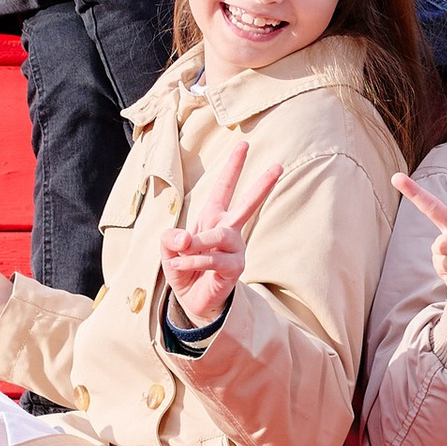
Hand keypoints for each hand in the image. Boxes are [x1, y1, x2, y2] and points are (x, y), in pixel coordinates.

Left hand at [158, 136, 284, 330]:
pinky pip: (215, 259)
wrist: (192, 301)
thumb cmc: (184, 268)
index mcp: (212, 218)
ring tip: (186, 247)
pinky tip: (182, 263)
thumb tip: (183, 238)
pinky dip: (195, 260)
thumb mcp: (168, 250)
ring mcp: (234, 249)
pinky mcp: (234, 269)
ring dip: (201, 241)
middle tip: (278, 167)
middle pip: (247, 204)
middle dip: (261, 185)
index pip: (223, 188)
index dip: (232, 167)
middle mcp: (227, 230)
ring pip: (222, 235)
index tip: (243, 144)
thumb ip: (170, 239)